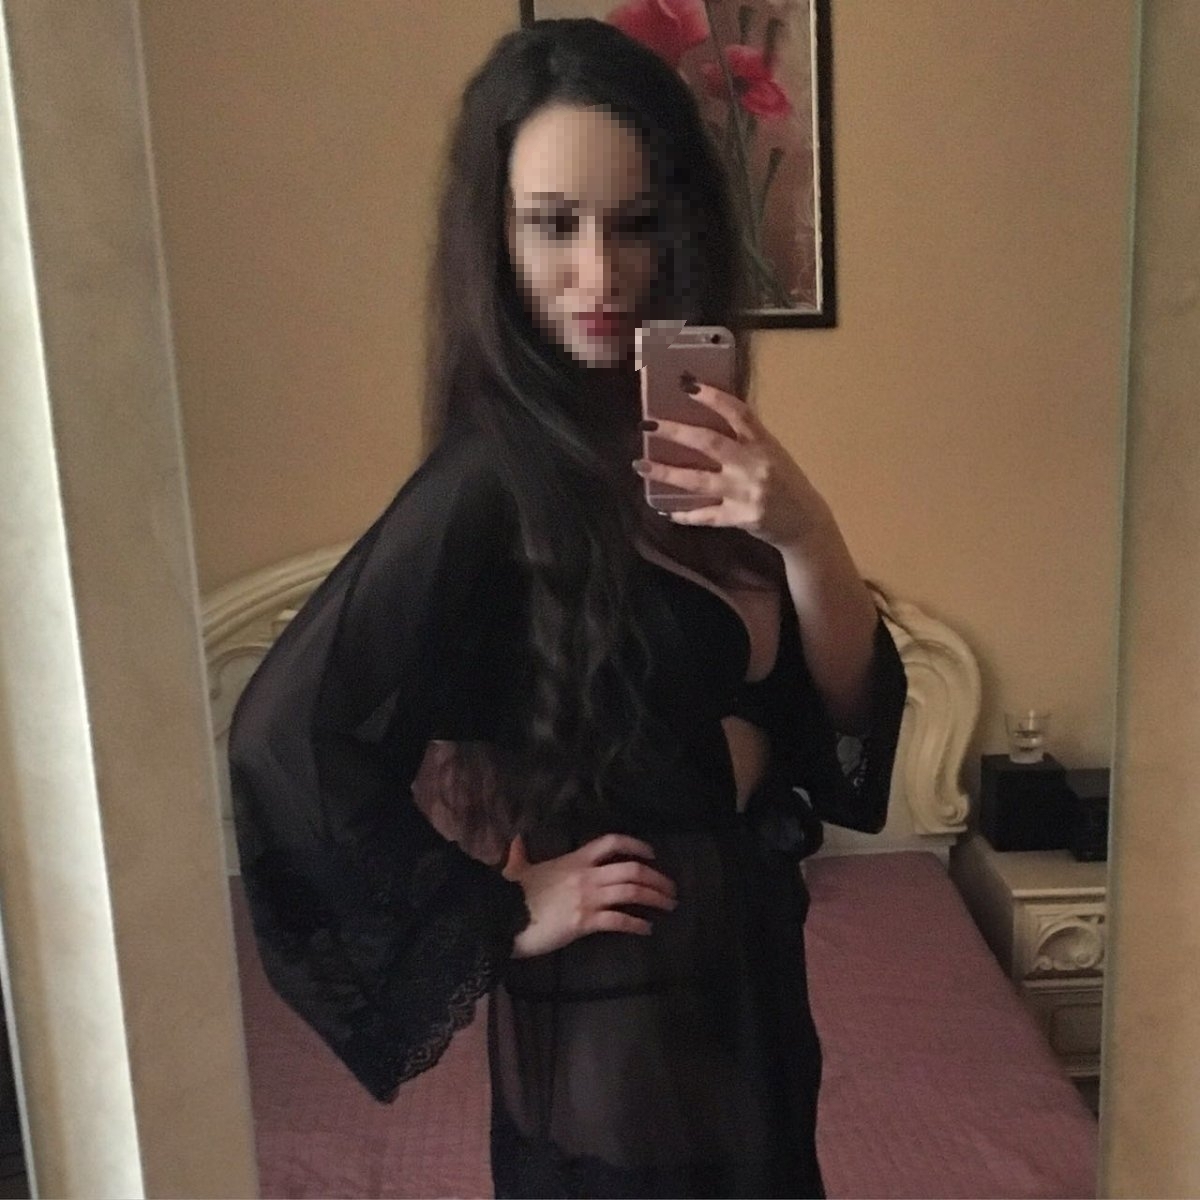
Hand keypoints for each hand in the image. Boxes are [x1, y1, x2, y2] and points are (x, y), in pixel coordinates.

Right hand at [502, 832, 677, 958]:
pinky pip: (618, 921)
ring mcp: (586, 898)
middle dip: (657, 879)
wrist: (500, 917)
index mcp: (574, 860)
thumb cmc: (509, 893)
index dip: (636, 845)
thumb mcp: (516, 868)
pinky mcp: (584, 922)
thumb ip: (519, 853)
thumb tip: (515, 840)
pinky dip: (637, 925)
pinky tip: (647, 930)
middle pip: (632, 870)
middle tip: (671, 889)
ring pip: (631, 893)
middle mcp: (585, 875)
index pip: (612, 843)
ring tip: (668, 906)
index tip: (652, 854)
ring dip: (655, 898)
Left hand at [633, 379, 832, 549]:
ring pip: (698, 480)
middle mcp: (753, 465)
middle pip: (709, 443)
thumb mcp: (772, 453)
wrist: (806, 524)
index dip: (713, 397)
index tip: (687, 385)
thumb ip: (745, 439)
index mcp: (764, 443)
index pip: (738, 412)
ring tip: (640, 465)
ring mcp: (745, 493)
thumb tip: (704, 419)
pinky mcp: (739, 518)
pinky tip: (664, 509)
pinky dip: (684, 514)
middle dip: (675, 432)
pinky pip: (705, 516)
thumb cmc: (787, 482)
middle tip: (647, 424)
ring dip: (666, 473)